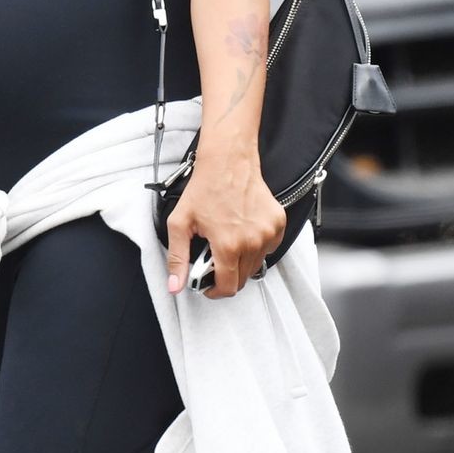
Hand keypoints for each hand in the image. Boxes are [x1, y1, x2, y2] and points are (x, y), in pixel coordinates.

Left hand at [163, 156, 285, 299]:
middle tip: (213, 257)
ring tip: (227, 240)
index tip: (208, 285)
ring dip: (241, 261)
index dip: (215, 291)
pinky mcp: (278, 224)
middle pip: (242, 279)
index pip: (228, 287)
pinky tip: (242, 231)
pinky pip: (268, 249)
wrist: (228, 161)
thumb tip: (175, 286)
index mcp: (228, 245)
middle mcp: (252, 241)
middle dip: (226, 275)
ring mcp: (268, 233)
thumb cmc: (204, 188)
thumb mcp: (180, 223)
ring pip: (256, 265)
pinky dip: (256, 247)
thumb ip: (177, 258)